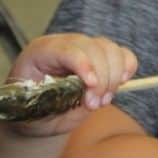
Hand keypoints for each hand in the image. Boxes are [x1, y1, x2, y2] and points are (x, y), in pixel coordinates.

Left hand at [3, 34, 137, 137]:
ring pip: (109, 49)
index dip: (83, 64)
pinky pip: (121, 54)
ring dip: (113, 77)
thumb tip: (88, 100)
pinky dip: (126, 67)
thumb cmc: (31, 112)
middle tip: (94, 105)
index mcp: (39, 52)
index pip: (66, 49)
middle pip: (92, 48)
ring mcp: (83, 47)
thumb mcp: (35, 113)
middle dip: (100, 79)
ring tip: (102, 101)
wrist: (34, 112)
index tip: (91, 85)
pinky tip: (121, 83)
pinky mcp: (100, 56)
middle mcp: (63, 44)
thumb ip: (59, 105)